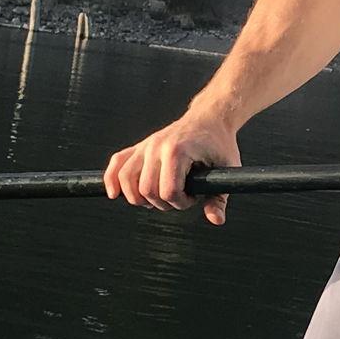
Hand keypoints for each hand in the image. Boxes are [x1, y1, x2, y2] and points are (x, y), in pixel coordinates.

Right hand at [102, 113, 240, 225]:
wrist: (210, 118)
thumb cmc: (219, 143)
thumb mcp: (227, 169)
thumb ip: (219, 197)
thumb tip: (216, 220)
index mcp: (177, 151)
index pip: (169, 191)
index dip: (181, 203)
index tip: (193, 197)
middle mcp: (156, 146)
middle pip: (146, 190)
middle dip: (163, 203)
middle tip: (179, 197)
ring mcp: (146, 145)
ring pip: (126, 178)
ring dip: (137, 197)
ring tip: (155, 199)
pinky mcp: (140, 146)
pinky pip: (117, 162)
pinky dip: (112, 179)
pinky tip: (115, 193)